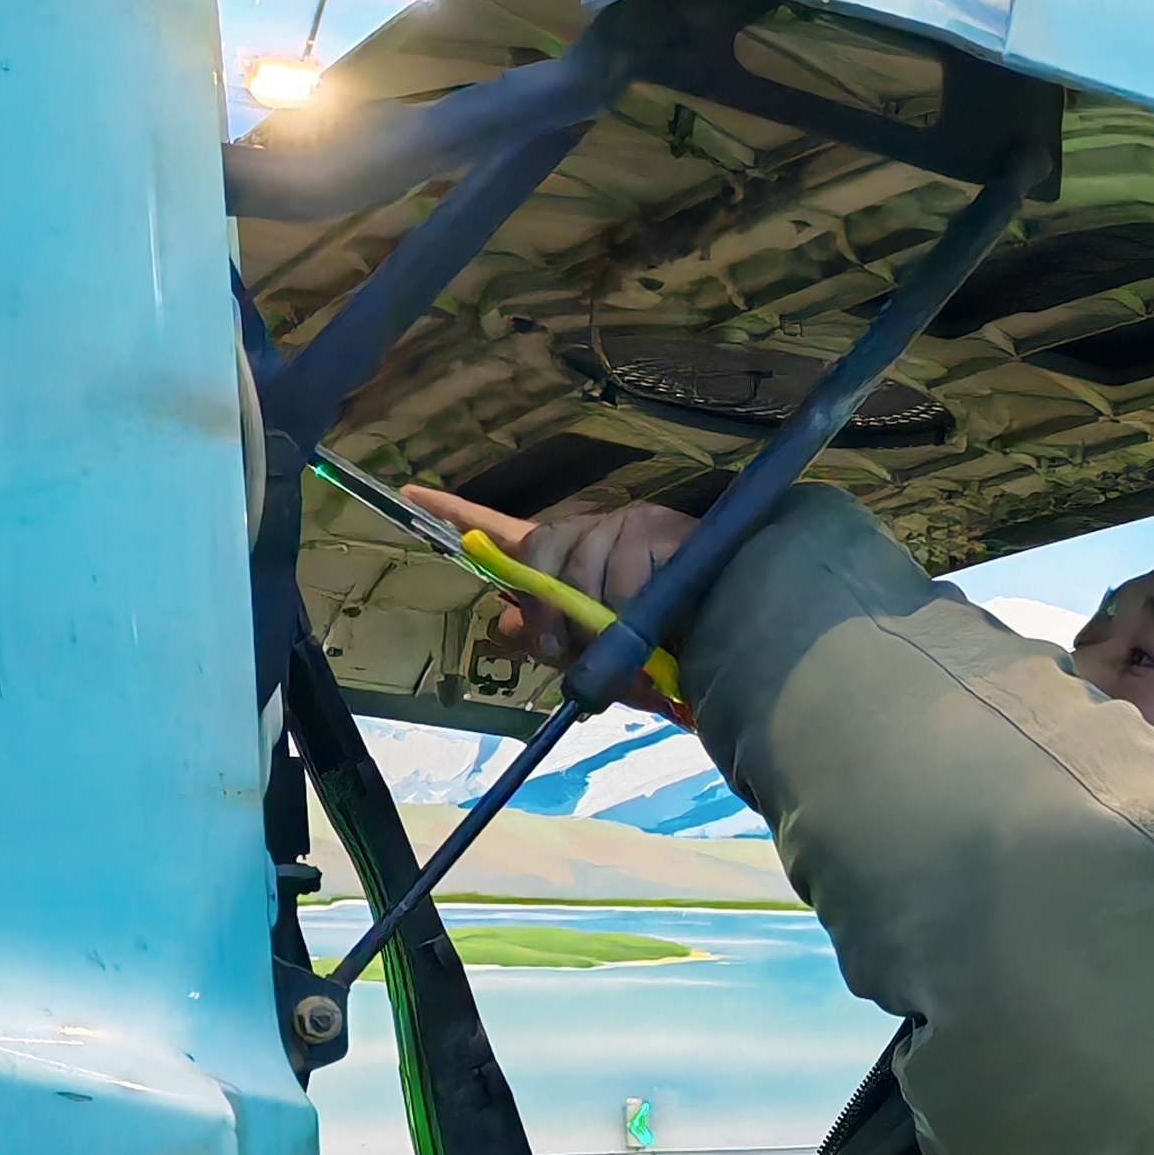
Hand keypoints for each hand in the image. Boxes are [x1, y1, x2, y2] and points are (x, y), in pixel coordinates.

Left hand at [409, 489, 697, 711]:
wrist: (741, 635)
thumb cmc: (677, 651)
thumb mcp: (607, 658)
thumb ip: (558, 644)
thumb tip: (502, 624)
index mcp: (577, 560)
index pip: (510, 532)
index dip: (460, 515)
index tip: (412, 496)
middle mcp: (596, 531)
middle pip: (540, 549)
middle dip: (547, 606)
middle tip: (567, 648)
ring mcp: (625, 525)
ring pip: (577, 570)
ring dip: (600, 620)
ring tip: (634, 646)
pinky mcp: (654, 527)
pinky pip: (617, 574)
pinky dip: (630, 611)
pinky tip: (656, 623)